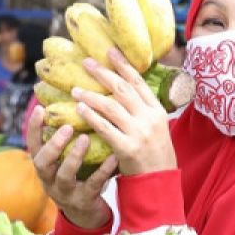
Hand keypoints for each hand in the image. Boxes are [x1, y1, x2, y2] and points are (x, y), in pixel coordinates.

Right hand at [27, 106, 116, 229]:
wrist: (87, 216)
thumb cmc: (78, 178)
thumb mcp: (65, 161)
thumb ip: (66, 140)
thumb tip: (76, 104)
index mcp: (45, 167)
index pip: (32, 145)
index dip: (33, 128)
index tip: (39, 108)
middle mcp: (50, 180)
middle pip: (42, 162)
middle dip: (53, 144)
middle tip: (67, 127)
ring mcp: (66, 192)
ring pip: (64, 175)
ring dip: (73, 157)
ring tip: (85, 139)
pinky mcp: (84, 201)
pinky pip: (92, 185)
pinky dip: (102, 171)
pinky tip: (113, 157)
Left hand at [72, 48, 175, 175]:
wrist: (159, 183)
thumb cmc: (155, 156)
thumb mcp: (157, 128)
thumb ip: (143, 111)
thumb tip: (124, 92)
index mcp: (158, 111)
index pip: (139, 82)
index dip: (123, 65)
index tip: (110, 51)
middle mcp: (149, 118)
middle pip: (123, 89)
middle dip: (103, 74)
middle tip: (86, 63)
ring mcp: (139, 132)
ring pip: (111, 106)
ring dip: (91, 96)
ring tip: (75, 90)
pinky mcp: (127, 148)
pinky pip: (105, 128)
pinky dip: (91, 116)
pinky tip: (80, 110)